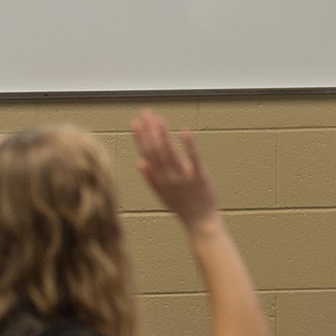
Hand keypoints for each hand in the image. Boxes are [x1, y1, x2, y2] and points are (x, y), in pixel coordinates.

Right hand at [131, 110, 216, 225]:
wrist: (200, 222)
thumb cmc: (181, 207)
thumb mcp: (162, 195)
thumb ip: (150, 178)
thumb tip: (139, 161)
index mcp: (159, 180)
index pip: (147, 154)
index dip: (140, 138)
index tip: (135, 123)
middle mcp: (168, 177)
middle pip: (157, 150)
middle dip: (150, 131)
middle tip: (146, 113)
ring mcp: (183, 177)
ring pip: (170, 153)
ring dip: (164, 135)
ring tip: (159, 119)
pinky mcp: (199, 177)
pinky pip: (193, 159)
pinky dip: (189, 145)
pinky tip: (184, 131)